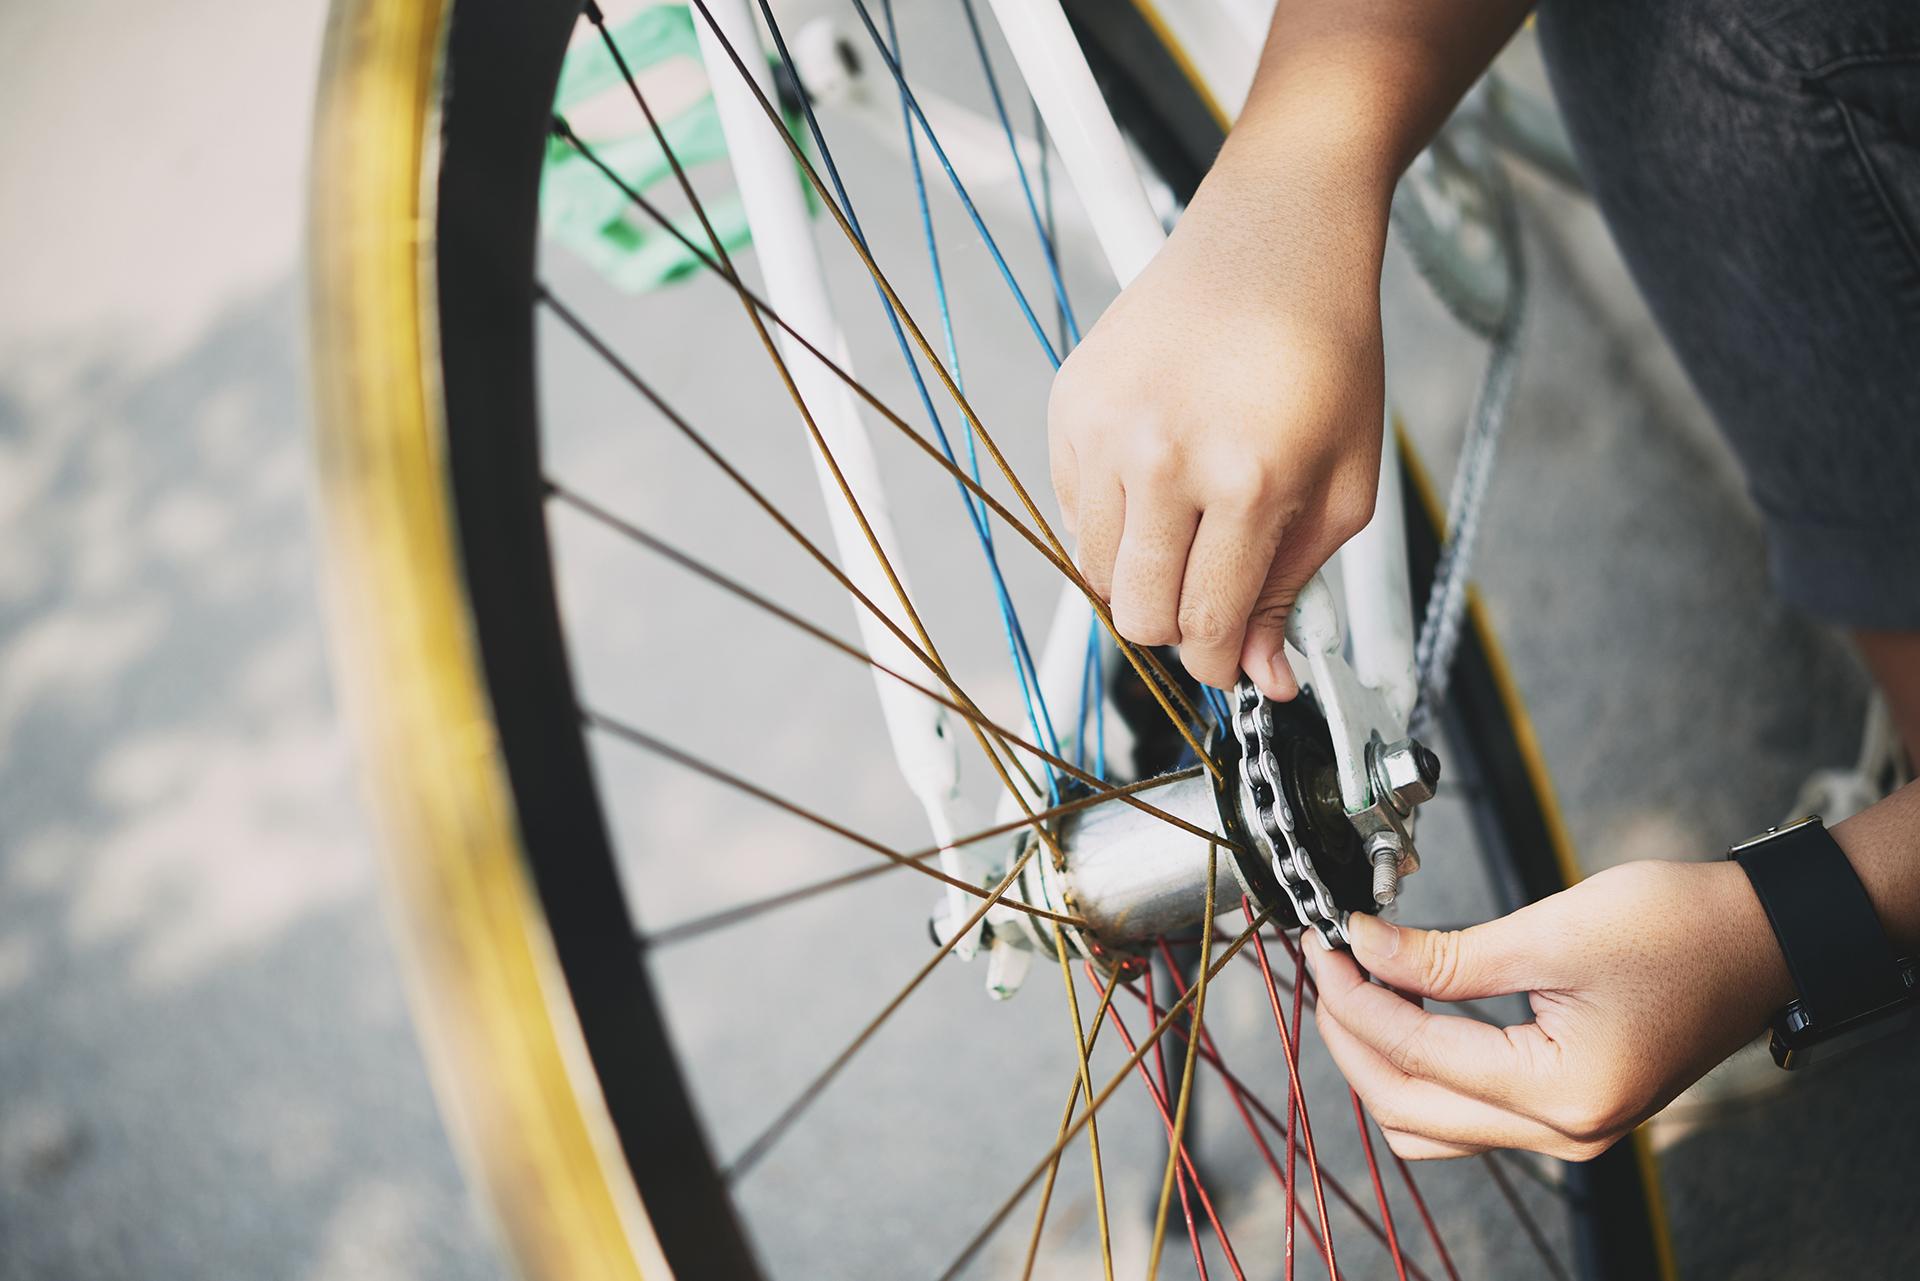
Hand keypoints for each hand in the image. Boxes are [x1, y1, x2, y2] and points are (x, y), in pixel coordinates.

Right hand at [1046, 149, 1389, 700]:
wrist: (1275, 235)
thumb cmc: (1325, 351)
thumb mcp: (1345, 482)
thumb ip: (1297, 586)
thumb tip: (1263, 677)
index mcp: (1247, 480)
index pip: (1203, 626)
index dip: (1220, 663)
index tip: (1232, 658)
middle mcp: (1163, 457)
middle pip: (1138, 615)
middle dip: (1178, 628)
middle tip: (1211, 595)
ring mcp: (1105, 430)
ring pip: (1094, 573)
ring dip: (1140, 575)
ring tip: (1187, 529)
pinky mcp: (1069, 405)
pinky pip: (1070, 513)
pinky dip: (1110, 521)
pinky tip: (1158, 477)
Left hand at [1302, 859, 1794, 1159]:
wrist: (1763, 939)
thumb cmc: (1681, 928)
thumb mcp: (1551, 930)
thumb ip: (1446, 954)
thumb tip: (1363, 947)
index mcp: (1564, 1093)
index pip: (1418, 1055)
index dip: (1355, 999)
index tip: (1324, 947)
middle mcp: (1566, 1132)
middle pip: (1410, 1109)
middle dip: (1353, 1038)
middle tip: (1328, 968)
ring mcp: (1570, 1130)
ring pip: (1433, 1124)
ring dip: (1382, 1061)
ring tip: (1359, 988)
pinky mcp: (1571, 1109)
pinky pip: (1470, 1112)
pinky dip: (1425, 1068)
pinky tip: (1408, 1010)